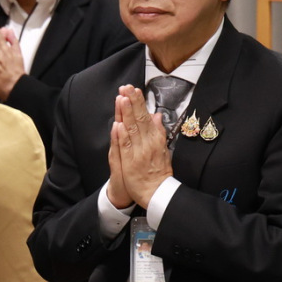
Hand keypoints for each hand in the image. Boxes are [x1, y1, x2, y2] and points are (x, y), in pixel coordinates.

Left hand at [109, 86, 171, 209]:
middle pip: (139, 119)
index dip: (139, 103)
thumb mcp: (163, 150)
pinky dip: (122, 136)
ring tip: (122, 98)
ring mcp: (138, 153)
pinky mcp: (130, 163)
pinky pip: (125, 147)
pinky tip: (118, 124)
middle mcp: (147, 144)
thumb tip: (157, 115)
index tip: (134, 90)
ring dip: (126, 114)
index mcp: (155, 140)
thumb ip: (159, 132)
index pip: (146, 117)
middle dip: (133, 102)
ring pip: (131, 130)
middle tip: (127, 87)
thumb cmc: (158, 172)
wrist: (157, 193)